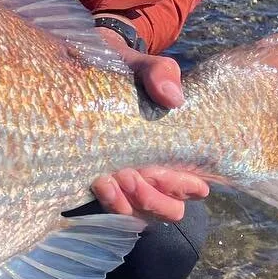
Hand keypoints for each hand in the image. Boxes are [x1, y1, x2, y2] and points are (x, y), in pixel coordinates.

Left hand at [89, 30, 209, 223]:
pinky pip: (112, 207)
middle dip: (154, 199)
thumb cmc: (123, 72)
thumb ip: (160, 73)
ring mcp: (128, 179)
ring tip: (115, 178)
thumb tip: (172, 98)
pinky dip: (109, 200)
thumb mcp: (143, 67)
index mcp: (173, 148)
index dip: (184, 187)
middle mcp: (155, 170)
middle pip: (169, 208)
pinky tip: (100, 182)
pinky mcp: (102, 181)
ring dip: (131, 202)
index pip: (193, 186)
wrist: (84, 67)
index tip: (171, 175)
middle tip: (133, 175)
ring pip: (140, 212)